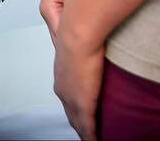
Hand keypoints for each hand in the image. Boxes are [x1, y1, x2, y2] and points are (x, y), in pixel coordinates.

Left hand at [53, 20, 104, 140]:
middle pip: (71, 113)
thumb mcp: (70, 37)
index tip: (84, 113)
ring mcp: (71, 98)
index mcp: (61, 75)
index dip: (76, 107)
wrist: (78, 32)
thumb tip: (81, 43)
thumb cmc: (74, 29)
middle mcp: (63, 88)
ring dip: (87, 129)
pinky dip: (92, 135)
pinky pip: (88, 127)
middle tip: (91, 130)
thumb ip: (75, 44)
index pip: (68, 98)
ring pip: (78, 122)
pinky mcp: (83, 103)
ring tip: (97, 135)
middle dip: (81, 122)